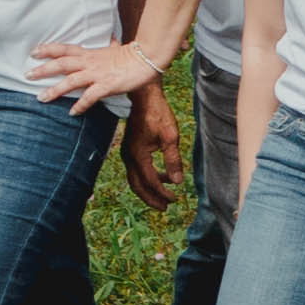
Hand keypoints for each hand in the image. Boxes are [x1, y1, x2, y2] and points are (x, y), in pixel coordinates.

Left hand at [28, 39, 162, 112]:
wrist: (146, 59)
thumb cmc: (130, 55)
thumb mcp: (114, 48)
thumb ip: (107, 46)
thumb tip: (110, 39)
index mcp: (89, 53)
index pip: (64, 49)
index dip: (48, 49)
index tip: (34, 51)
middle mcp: (89, 62)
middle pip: (61, 64)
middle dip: (43, 69)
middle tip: (27, 75)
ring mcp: (97, 74)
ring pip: (70, 81)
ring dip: (54, 90)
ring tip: (41, 98)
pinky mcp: (106, 85)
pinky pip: (90, 96)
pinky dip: (80, 105)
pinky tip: (72, 112)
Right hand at [121, 77, 184, 209]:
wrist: (143, 96)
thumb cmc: (158, 113)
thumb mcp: (170, 136)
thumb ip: (173, 160)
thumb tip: (177, 182)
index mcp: (138, 155)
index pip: (150, 181)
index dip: (162, 192)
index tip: (175, 198)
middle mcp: (129, 156)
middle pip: (137, 186)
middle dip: (151, 198)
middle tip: (165, 207)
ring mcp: (127, 152)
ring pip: (135, 179)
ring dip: (149, 190)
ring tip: (165, 196)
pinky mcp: (130, 148)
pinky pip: (136, 170)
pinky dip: (147, 178)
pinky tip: (161, 176)